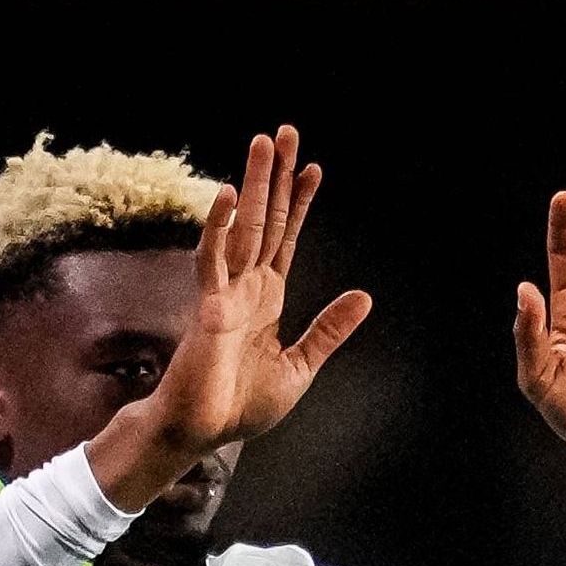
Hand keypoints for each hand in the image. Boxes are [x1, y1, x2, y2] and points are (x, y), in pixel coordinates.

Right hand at [93, 127, 373, 512]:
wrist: (202, 434)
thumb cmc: (240, 407)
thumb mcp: (299, 367)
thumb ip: (327, 330)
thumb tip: (364, 297)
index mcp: (267, 298)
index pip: (286, 238)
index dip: (299, 203)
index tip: (313, 169)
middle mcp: (247, 286)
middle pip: (266, 219)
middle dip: (276, 177)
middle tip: (286, 132)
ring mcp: (226, 291)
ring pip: (244, 226)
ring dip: (254, 184)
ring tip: (264, 142)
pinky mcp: (209, 306)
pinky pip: (213, 258)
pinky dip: (220, 225)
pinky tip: (228, 193)